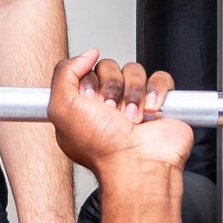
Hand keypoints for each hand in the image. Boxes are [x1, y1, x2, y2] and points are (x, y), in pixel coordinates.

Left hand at [48, 51, 192, 181]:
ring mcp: (136, 103)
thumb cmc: (101, 147)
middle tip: (111, 112)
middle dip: (112, 88)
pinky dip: (156, 92)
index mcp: (83, 106)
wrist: (138, 167)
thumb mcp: (61, 108)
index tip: (90, 100)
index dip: (89, 82)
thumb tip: (86, 55)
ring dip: (133, 94)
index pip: (86, 71)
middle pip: (110, 67)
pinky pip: (160, 78)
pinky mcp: (161, 104)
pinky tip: (152, 111)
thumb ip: (63, 74)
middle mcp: (108, 104)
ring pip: (134, 71)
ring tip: (132, 118)